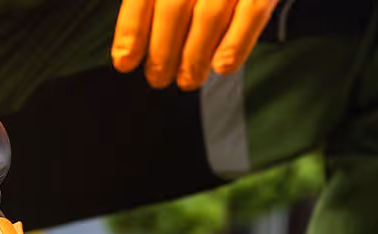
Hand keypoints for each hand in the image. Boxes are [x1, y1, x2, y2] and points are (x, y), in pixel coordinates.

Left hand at [111, 0, 278, 90]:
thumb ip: (156, 1)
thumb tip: (131, 45)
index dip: (132, 29)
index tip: (125, 61)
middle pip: (175, 7)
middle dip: (162, 51)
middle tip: (157, 78)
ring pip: (210, 15)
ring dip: (195, 56)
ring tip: (188, 80)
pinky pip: (252, 13)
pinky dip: (236, 44)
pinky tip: (223, 67)